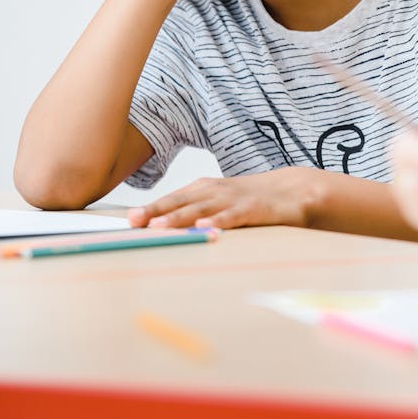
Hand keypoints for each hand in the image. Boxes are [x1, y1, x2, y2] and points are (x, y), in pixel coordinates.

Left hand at [128, 167, 318, 230]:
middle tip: (134, 221)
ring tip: (160, 226)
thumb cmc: (246, 199)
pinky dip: (218, 222)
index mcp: (202, 189)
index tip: (128, 218)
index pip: (171, 199)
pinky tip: (206, 229)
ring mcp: (232, 199)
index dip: (149, 208)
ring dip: (179, 218)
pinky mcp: (251, 209)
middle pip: (180, 202)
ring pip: (201, 209)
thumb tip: (159, 227)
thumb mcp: (216, 202)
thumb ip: (192, 212)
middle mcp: (213, 191)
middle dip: (155, 211)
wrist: (289, 190)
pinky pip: (232, 217)